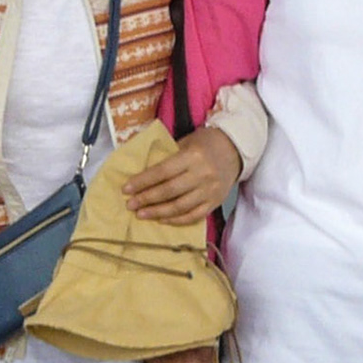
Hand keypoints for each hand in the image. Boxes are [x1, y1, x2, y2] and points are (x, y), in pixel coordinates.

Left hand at [122, 127, 240, 224]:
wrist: (236, 149)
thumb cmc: (206, 143)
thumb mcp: (187, 142)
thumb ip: (168, 157)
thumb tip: (143, 174)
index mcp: (193, 156)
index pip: (162, 171)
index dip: (143, 181)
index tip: (126, 188)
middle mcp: (202, 174)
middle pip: (169, 191)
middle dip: (146, 199)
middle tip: (130, 204)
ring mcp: (210, 191)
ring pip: (180, 207)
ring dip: (158, 212)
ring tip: (141, 214)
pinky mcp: (215, 202)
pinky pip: (193, 216)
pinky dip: (176, 220)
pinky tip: (162, 220)